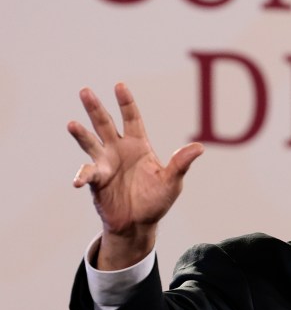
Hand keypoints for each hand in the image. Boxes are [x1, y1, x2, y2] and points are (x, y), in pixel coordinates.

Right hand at [69, 83, 202, 268]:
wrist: (139, 224)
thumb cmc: (156, 200)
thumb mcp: (172, 181)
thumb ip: (181, 163)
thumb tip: (200, 147)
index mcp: (138, 145)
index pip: (132, 119)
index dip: (126, 103)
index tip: (120, 85)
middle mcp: (118, 150)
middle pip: (105, 124)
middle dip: (95, 108)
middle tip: (85, 91)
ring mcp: (105, 163)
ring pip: (90, 143)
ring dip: (81, 134)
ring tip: (72, 124)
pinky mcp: (96, 180)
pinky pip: (87, 174)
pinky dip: (82, 176)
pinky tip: (78, 181)